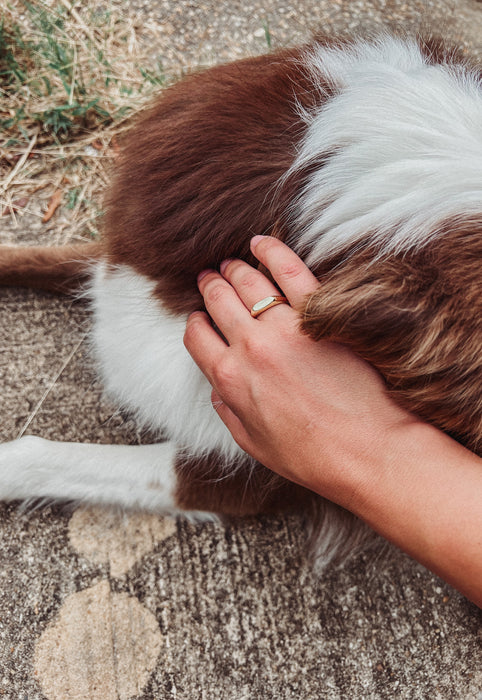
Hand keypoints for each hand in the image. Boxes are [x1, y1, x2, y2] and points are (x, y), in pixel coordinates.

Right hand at [184, 235, 414, 508]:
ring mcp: (284, 328)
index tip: (202, 319)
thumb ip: (227, 411)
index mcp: (230, 379)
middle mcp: (251, 348)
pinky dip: (271, 251)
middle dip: (209, 286)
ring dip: (233, 268)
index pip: (197, 336)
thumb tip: (216, 388)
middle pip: (218, 301)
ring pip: (247, 282)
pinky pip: (289, 271)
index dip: (196, 324)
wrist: (367, 451)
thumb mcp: (253, 443)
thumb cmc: (312, 455)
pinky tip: (260, 242)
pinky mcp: (318, 316)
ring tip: (230, 263)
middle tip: (209, 278)